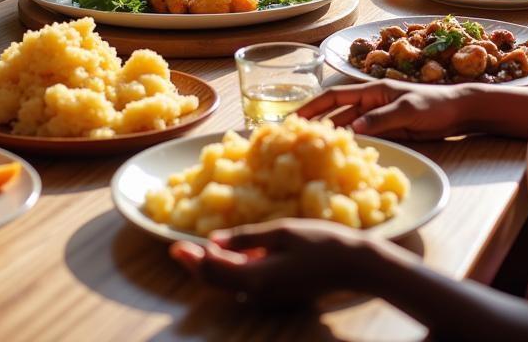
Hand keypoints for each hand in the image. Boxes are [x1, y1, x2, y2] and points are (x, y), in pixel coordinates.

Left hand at [171, 219, 385, 299]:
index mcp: (256, 277)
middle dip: (197, 264)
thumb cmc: (320, 242)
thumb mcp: (280, 232)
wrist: (354, 265)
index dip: (191, 258)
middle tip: (179, 248)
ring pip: (230, 282)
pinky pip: (247, 282)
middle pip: (217, 280)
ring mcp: (269, 295)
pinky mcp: (277, 292)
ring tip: (201, 249)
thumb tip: (212, 241)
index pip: (213, 269)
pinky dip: (235, 268)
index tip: (173, 247)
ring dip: (215, 267)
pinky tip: (235, 252)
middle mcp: (258, 292)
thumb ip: (245, 238)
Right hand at [297, 80, 476, 140]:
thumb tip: (354, 130)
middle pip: (337, 115)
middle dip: (317, 125)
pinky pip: (365, 141)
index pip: (334, 97)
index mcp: (371, 91)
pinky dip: (353, 149)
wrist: (460, 113)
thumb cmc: (436, 104)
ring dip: (334, 139)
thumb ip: (381, 118)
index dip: (312, 106)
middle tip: (297, 141)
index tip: (294, 118)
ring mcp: (378, 120)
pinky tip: (343, 160)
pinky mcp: (389, 134)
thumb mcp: (408, 109)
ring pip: (349, 130)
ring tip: (313, 153)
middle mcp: (370, 104)